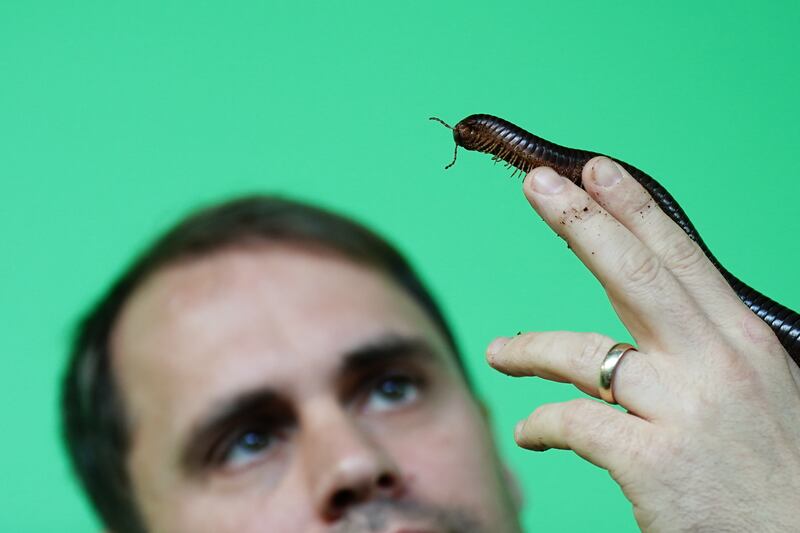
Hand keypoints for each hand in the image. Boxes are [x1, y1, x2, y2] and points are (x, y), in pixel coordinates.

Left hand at [485, 156, 799, 531]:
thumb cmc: (773, 475)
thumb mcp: (758, 393)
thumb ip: (707, 349)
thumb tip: (653, 318)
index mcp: (742, 342)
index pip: (680, 257)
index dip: (634, 208)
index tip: (596, 169)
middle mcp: (717, 363)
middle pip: (632, 273)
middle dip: (579, 221)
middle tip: (535, 183)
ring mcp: (684, 410)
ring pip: (584, 349)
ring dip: (530, 347)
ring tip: (499, 352)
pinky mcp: (653, 461)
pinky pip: (573, 420)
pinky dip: (542, 424)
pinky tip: (529, 432)